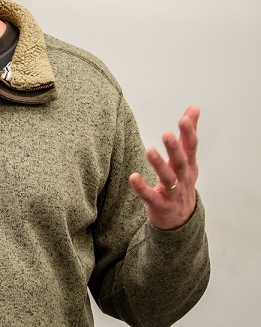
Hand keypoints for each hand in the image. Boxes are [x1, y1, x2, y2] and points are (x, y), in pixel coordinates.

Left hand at [128, 106, 200, 229]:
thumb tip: (194, 108)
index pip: (191, 147)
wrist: (180, 218)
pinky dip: (142, 188)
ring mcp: (173, 193)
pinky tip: (133, 177)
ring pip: (168, 178)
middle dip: (175, 148)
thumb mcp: (187, 158)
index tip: (184, 118)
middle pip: (181, 162)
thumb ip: (188, 134)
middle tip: (167, 134)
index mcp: (189, 165)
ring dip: (159, 165)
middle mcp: (183, 178)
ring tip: (149, 150)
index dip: (189, 133)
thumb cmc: (181, 181)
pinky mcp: (160, 205)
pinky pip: (151, 197)